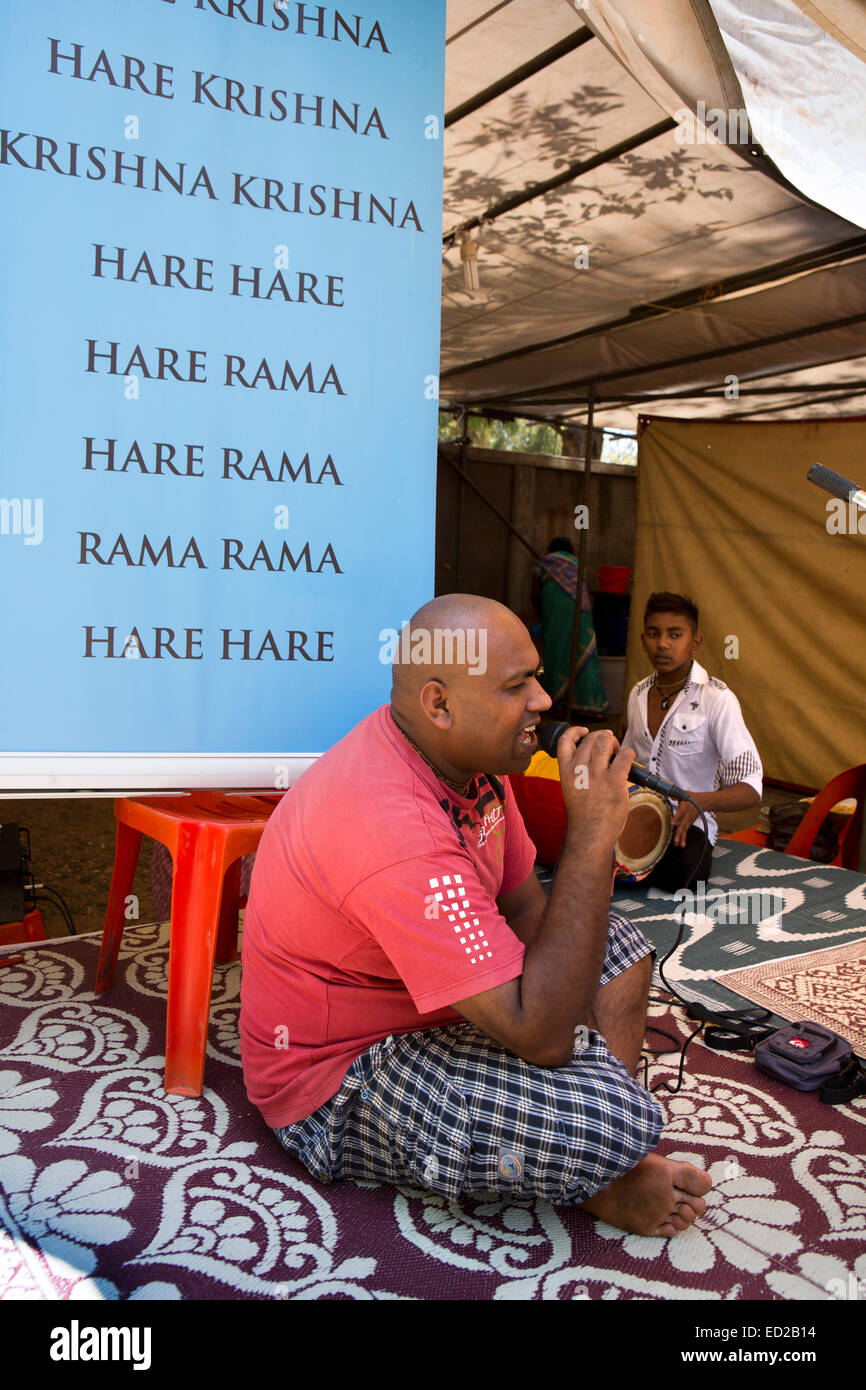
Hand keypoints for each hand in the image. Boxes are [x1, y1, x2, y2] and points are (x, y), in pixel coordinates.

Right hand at [556, 726, 632, 847]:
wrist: (589, 835)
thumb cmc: (583, 815)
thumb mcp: (571, 789)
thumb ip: (578, 771)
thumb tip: (599, 755)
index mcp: (565, 771)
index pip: (565, 740)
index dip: (576, 731)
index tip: (585, 732)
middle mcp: (579, 769)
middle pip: (591, 738)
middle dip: (602, 737)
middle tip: (610, 747)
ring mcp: (597, 775)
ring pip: (606, 741)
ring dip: (614, 742)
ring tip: (617, 751)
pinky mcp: (614, 781)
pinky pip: (625, 755)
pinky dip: (628, 753)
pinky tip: (628, 761)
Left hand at [672, 798, 699, 846]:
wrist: (703, 802)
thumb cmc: (691, 798)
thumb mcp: (684, 794)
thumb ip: (676, 795)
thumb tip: (671, 795)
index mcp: (686, 806)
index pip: (681, 812)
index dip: (677, 818)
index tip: (672, 823)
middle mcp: (688, 815)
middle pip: (683, 824)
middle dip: (679, 832)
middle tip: (675, 839)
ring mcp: (689, 820)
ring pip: (685, 829)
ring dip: (681, 837)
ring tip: (677, 844)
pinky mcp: (689, 823)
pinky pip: (686, 831)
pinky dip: (683, 838)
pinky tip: (681, 844)